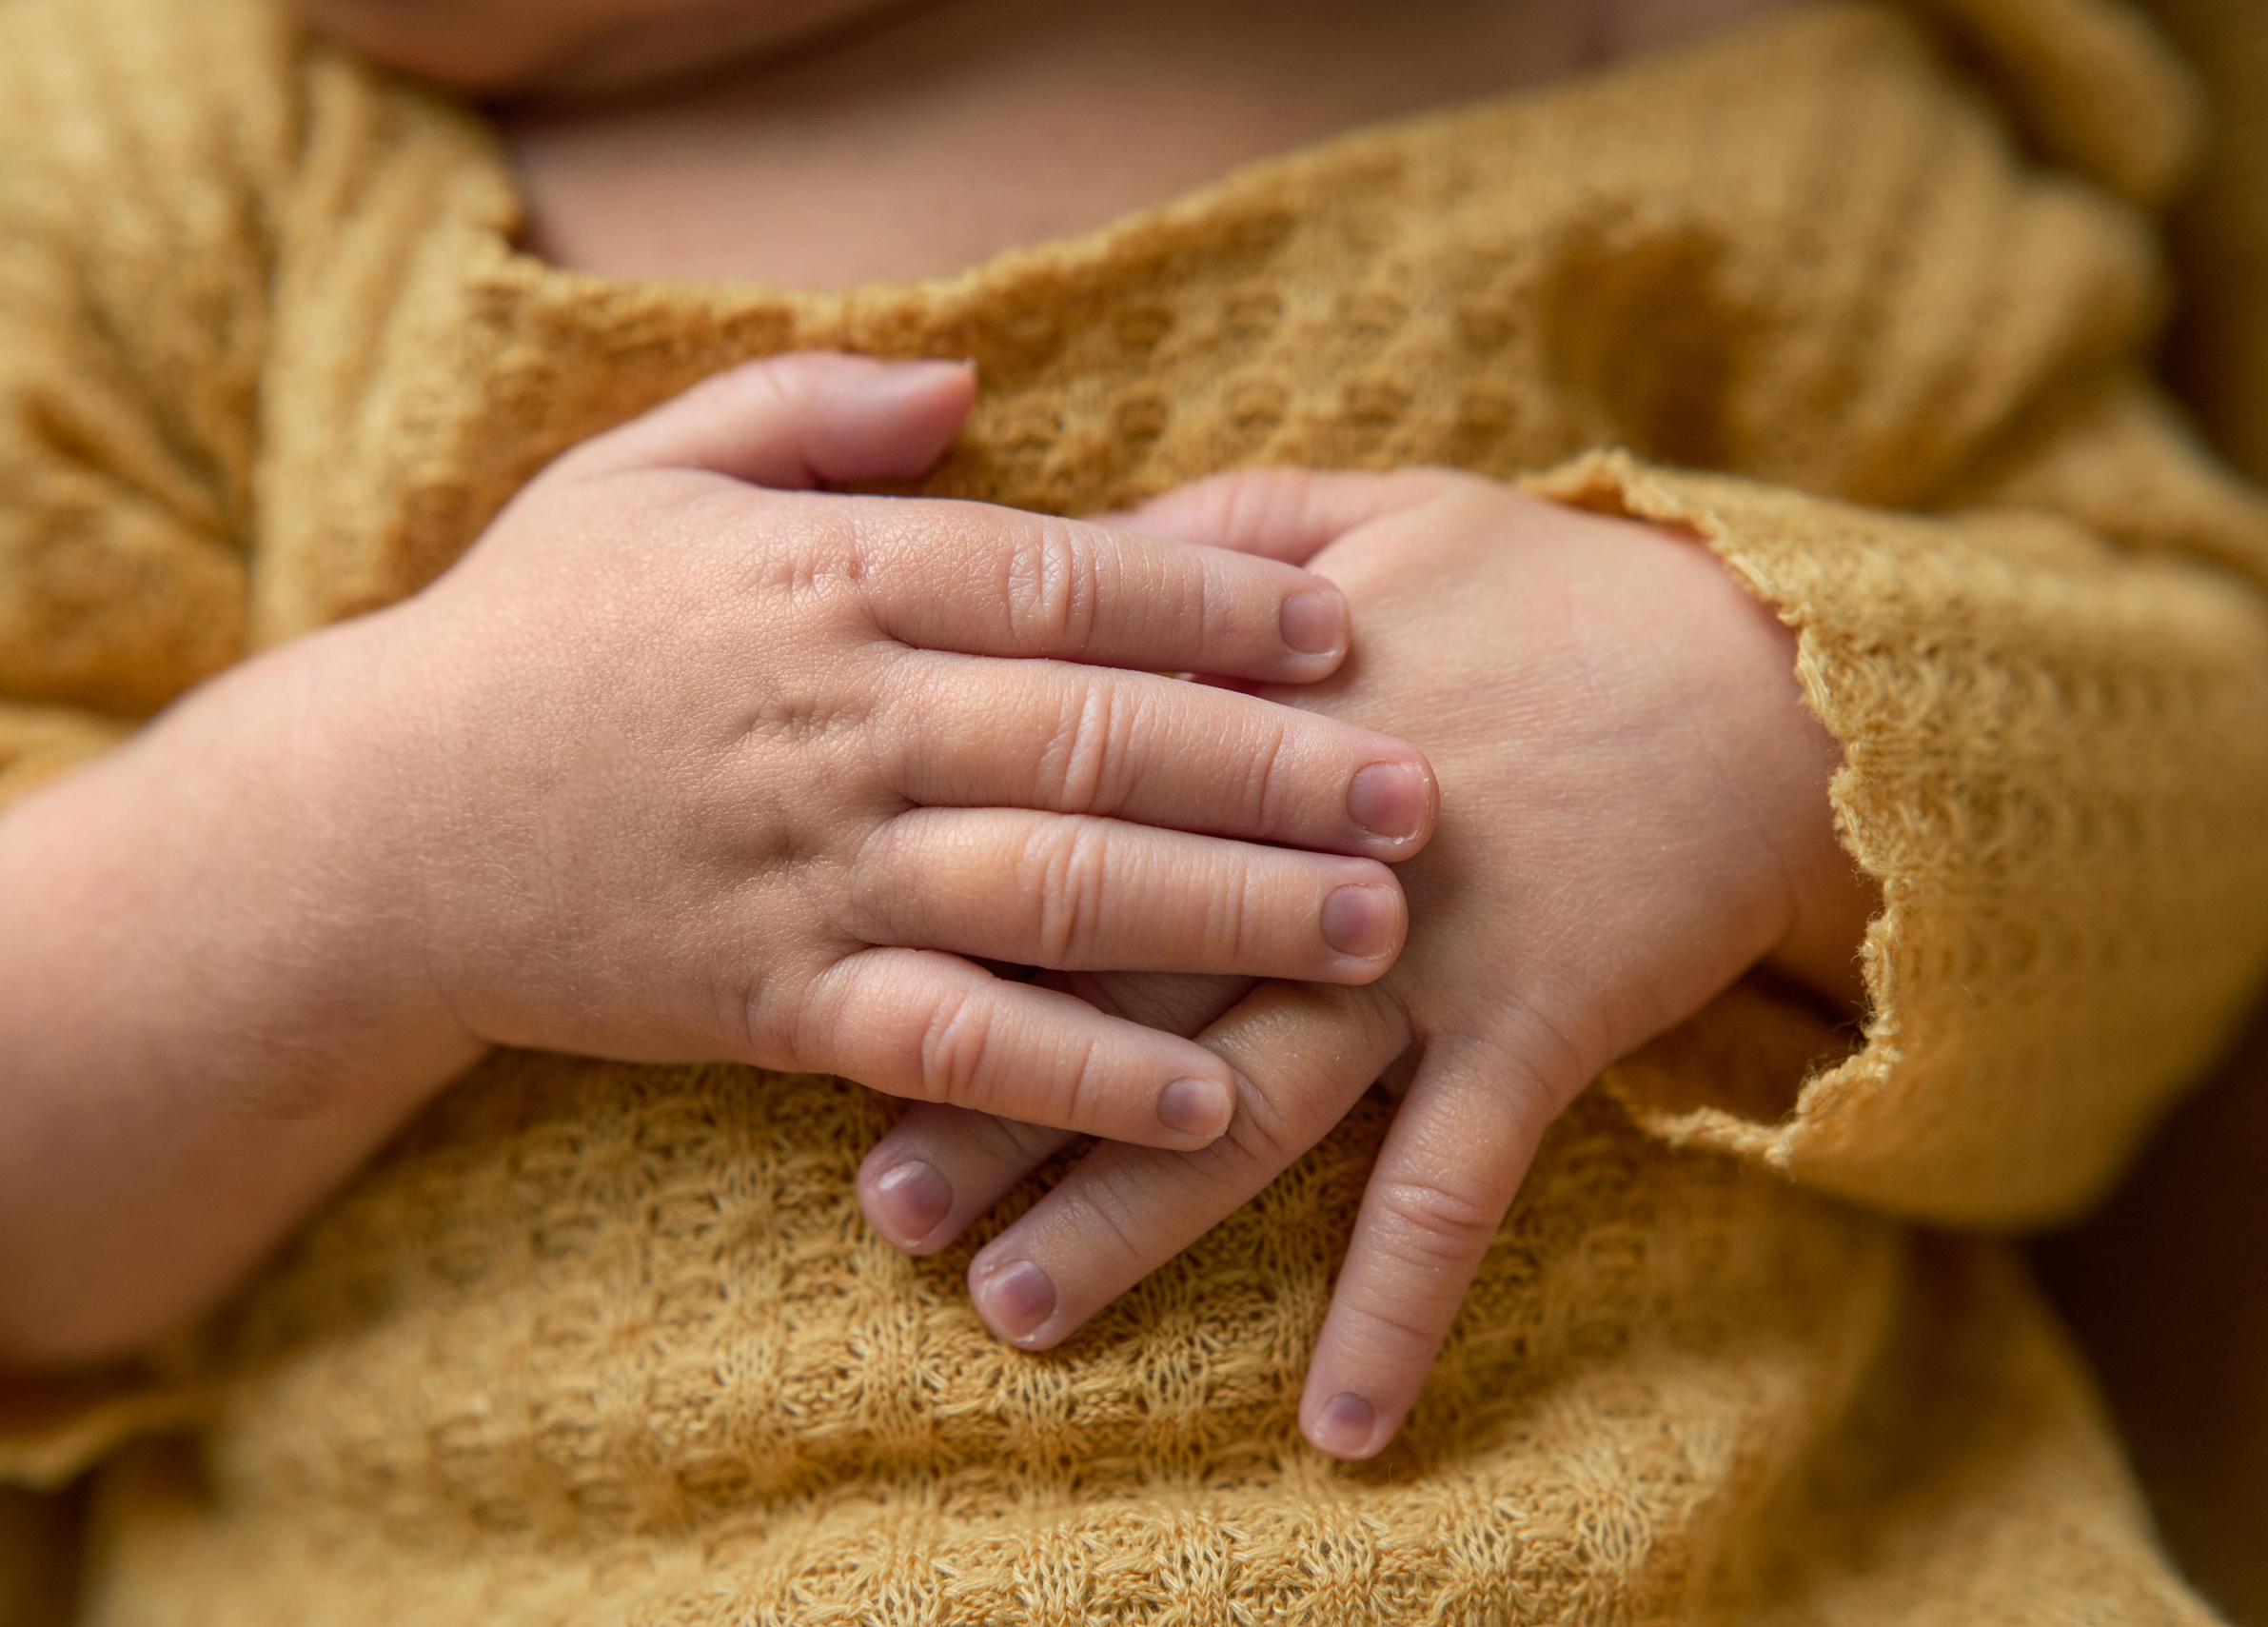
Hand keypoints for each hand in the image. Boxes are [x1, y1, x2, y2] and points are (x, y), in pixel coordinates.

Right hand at [351, 355, 1440, 1147]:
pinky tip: (1209, 1105)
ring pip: (1057, 893)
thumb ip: (809, 416)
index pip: (1064, 579)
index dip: (1216, 601)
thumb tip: (972, 385)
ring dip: (1227, 917)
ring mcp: (812, 868)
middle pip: (1098, 739)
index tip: (1344, 626)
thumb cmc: (533, 638)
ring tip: (1373, 935)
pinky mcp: (776, 1002)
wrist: (369, 827)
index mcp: (828, 580)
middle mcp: (842, 721)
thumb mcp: (644, 477)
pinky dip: (1085, 1078)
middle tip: (1423, 796)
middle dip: (1276, 770)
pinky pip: (955, 1045)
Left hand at [855, 467, 1873, 1455]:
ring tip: (1011, 1307)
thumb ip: (1202, 540)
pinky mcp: (1529, 1031)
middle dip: (993, 1095)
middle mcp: (1313, 850)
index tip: (841, 982)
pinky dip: (1398, 1308)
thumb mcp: (1367, 514)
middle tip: (879, 1201)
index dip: (952, 908)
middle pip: (1123, 988)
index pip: (1068, 818)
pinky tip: (1340, 1426)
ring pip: (1247, 1105)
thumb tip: (1056, 559)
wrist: (1769, 673)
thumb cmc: (1550, 588)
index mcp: (1252, 715)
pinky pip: (1452, 1192)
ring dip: (1130, 1217)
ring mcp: (1425, 953)